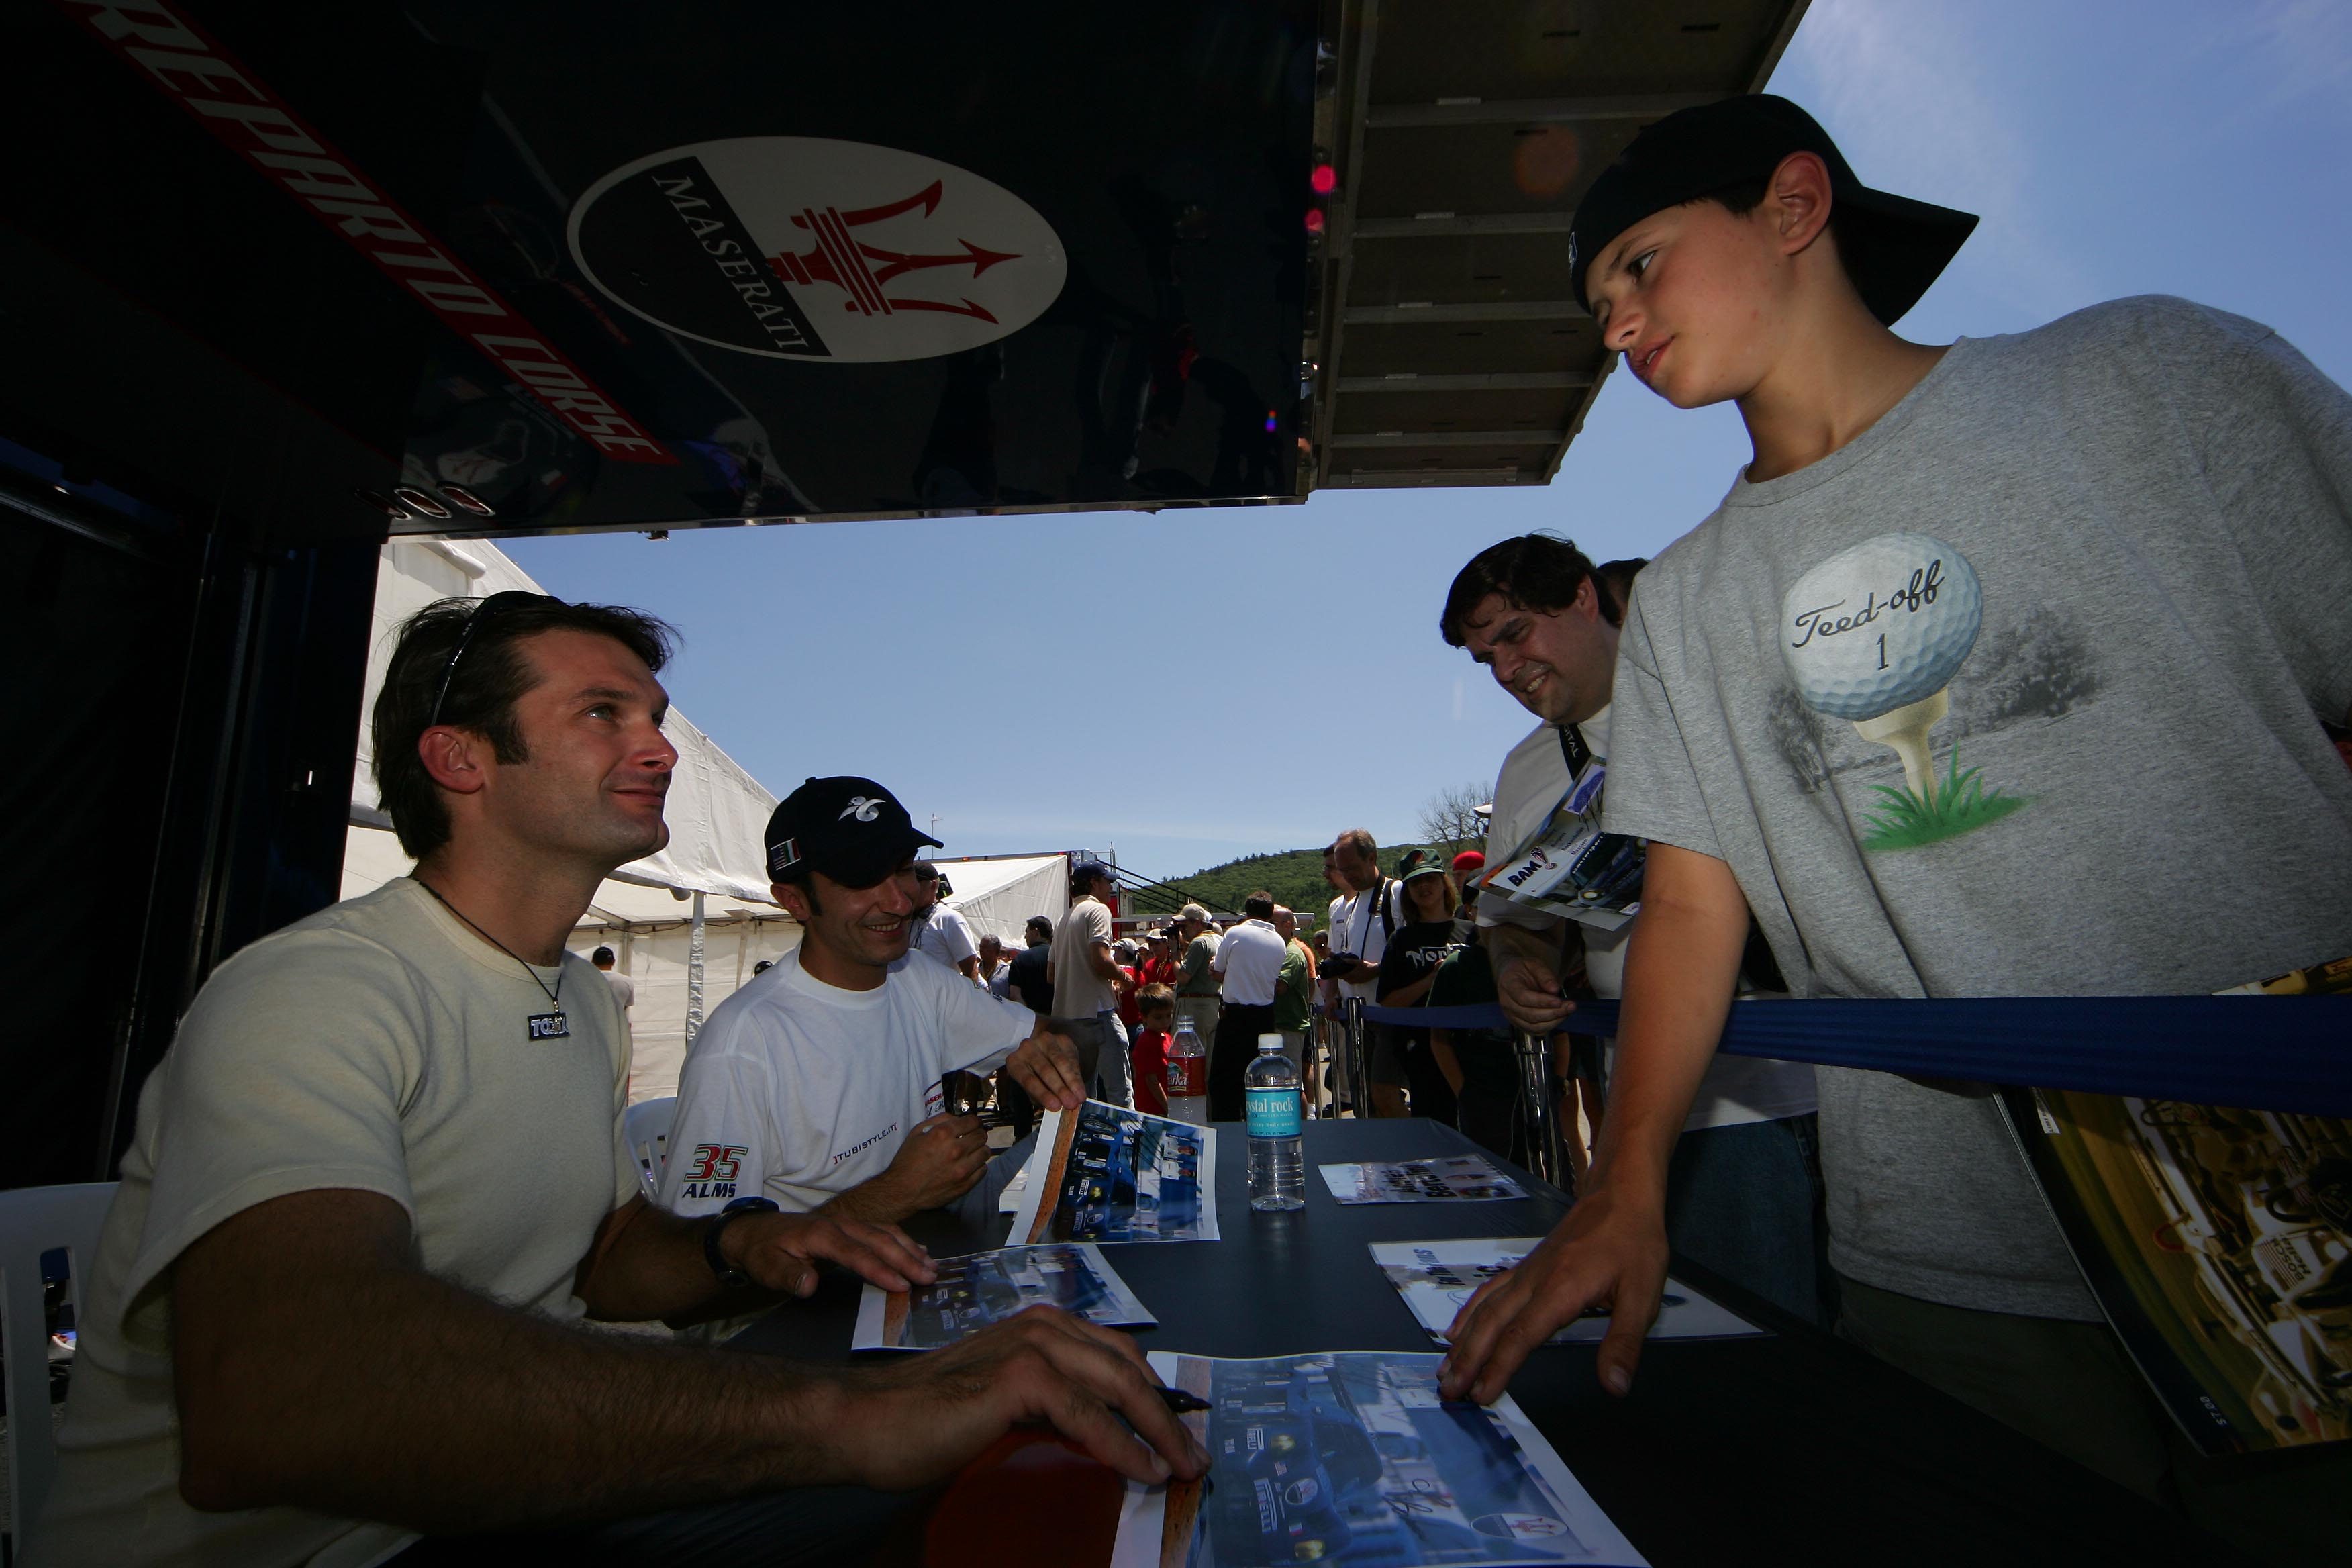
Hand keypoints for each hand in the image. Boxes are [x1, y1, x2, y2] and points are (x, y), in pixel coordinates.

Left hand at [729, 1210, 939, 1295]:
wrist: (754, 1232)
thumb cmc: (762, 1252)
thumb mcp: (767, 1266)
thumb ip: (789, 1276)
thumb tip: (809, 1286)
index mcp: (821, 1234)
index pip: (856, 1253)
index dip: (880, 1269)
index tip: (901, 1285)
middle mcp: (840, 1225)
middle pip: (879, 1240)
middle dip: (906, 1259)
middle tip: (929, 1277)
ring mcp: (847, 1223)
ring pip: (885, 1233)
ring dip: (909, 1249)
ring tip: (932, 1266)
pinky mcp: (849, 1227)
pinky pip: (882, 1231)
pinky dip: (903, 1241)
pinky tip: (917, 1251)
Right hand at [836, 1306, 1210, 1488]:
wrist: (869, 1421)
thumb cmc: (927, 1419)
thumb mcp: (1007, 1406)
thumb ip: (1051, 1405)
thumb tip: (1104, 1437)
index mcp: (1042, 1327)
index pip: (1119, 1358)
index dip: (1155, 1397)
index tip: (1182, 1436)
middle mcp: (1044, 1326)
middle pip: (1129, 1370)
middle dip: (1168, 1416)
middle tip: (1197, 1456)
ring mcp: (1033, 1346)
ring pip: (1118, 1388)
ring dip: (1159, 1431)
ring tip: (1183, 1467)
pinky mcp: (1021, 1377)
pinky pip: (1088, 1417)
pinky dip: (1122, 1446)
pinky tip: (1144, 1470)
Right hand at [880, 1112, 991, 1209]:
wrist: (902, 1191)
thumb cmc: (907, 1161)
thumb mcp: (917, 1132)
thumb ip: (939, 1120)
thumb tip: (957, 1119)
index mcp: (943, 1134)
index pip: (972, 1121)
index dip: (973, 1121)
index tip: (972, 1124)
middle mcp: (955, 1150)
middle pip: (981, 1135)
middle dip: (977, 1134)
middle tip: (971, 1138)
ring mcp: (962, 1168)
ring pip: (985, 1152)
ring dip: (979, 1150)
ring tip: (971, 1152)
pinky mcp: (965, 1184)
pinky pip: (983, 1170)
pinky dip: (978, 1166)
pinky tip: (969, 1166)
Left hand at [1008, 1028, 1084, 1110]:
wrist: (1045, 1056)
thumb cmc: (1036, 1077)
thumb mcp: (1033, 1090)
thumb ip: (1043, 1098)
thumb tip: (1058, 1107)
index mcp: (1015, 1062)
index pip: (1028, 1079)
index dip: (1042, 1093)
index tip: (1055, 1106)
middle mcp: (1027, 1048)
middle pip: (1045, 1069)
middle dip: (1060, 1088)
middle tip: (1070, 1103)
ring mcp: (1044, 1040)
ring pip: (1060, 1061)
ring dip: (1071, 1081)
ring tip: (1079, 1097)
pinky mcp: (1061, 1039)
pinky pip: (1071, 1057)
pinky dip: (1077, 1074)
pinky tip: (1080, 1087)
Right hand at [1438, 1176, 1667, 1404]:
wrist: (1621, 1194)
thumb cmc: (1634, 1241)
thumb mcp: (1642, 1295)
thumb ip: (1624, 1343)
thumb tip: (1615, 1386)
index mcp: (1561, 1290)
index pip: (1521, 1336)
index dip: (1498, 1368)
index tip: (1482, 1395)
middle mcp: (1535, 1280)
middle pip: (1492, 1324)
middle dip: (1468, 1360)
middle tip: (1450, 1391)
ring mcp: (1527, 1272)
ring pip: (1485, 1309)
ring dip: (1464, 1341)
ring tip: (1445, 1369)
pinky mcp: (1528, 1266)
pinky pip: (1490, 1291)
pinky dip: (1469, 1312)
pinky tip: (1458, 1328)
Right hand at [1495, 954, 1576, 1034]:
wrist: (1511, 976)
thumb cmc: (1523, 969)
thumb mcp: (1534, 964)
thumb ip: (1545, 975)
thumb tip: (1555, 989)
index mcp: (1508, 985)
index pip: (1523, 997)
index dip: (1541, 1001)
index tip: (1559, 1001)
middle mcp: (1507, 1003)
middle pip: (1530, 1015)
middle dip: (1553, 1012)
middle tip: (1571, 1005)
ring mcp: (1511, 1016)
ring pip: (1534, 1026)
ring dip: (1554, 1021)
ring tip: (1568, 1011)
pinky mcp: (1518, 1023)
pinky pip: (1535, 1031)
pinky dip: (1550, 1026)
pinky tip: (1560, 1016)